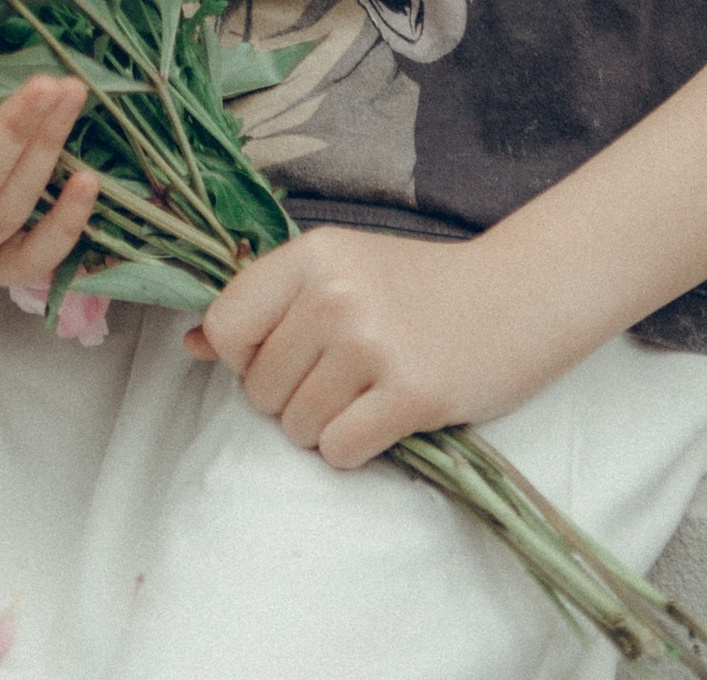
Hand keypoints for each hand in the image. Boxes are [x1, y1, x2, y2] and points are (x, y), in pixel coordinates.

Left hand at [189, 227, 556, 471]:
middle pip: (260, 388)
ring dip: (324, 427)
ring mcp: (374, 344)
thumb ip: (265, 303)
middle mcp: (336, 293)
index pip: (225, 326)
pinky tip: (384, 418)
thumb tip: (188, 345)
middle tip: (340, 376)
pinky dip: (354, 449)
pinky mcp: (411, 395)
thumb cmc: (418, 286)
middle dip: (290, 398)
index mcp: (313, 253)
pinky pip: (339, 452)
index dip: (243, 356)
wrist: (517, 294)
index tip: (282, 354)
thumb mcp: (339, 270)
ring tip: (366, 393)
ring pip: (297, 427)